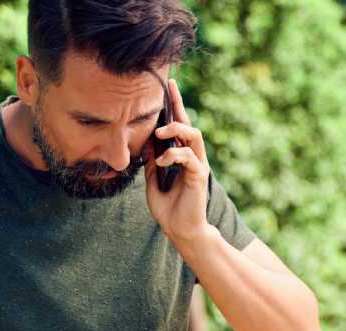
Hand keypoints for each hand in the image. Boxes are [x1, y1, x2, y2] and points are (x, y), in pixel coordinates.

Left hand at [144, 78, 210, 246]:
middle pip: (189, 124)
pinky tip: (162, 161)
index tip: (168, 84)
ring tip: (160, 133)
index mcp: (181, 157)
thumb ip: (152, 161)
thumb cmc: (169, 209)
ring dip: (176, 130)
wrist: (180, 231)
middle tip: (165, 92)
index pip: (179, 126)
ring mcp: (197, 166)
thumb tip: (146, 141)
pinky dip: (173, 156)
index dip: (174, 104)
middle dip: (178, 106)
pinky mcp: (199, 176)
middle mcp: (192, 158)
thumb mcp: (153, 180)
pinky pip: (188, 158)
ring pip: (193, 135)